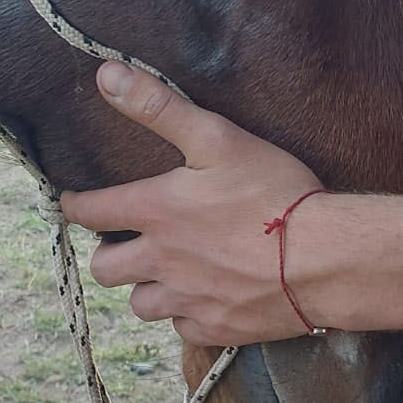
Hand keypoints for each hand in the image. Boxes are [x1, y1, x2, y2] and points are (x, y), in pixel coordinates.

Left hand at [60, 62, 326, 344]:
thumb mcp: (216, 137)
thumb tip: (105, 74)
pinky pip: (182, 328)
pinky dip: (185, 313)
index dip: (75, 206)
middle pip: (104, 270)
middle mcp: (161, 261)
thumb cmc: (273, 191)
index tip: (74, 203)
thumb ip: (158, 107)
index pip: (90, 213)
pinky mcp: (216, 329)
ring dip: (146, 287)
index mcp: (156, 213)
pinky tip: (203, 295)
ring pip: (140, 305)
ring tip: (165, 271)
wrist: (327, 258)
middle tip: (126, 241)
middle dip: (109, 253)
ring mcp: (188, 299)